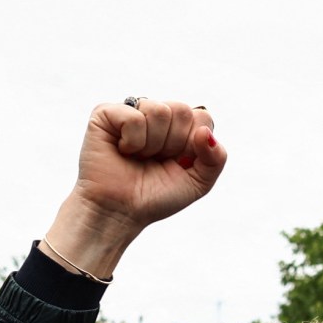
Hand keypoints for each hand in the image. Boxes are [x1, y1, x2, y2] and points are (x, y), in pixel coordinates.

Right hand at [42, 100, 226, 279]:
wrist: (120, 211)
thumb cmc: (156, 197)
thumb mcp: (199, 182)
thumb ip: (216, 159)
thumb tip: (205, 131)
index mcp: (180, 127)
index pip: (203, 118)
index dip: (194, 144)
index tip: (180, 162)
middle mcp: (156, 115)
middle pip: (183, 111)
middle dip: (174, 144)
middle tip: (157, 160)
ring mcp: (132, 111)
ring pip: (160, 111)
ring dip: (153, 144)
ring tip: (139, 157)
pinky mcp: (106, 113)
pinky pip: (133, 117)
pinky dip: (132, 141)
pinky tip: (123, 151)